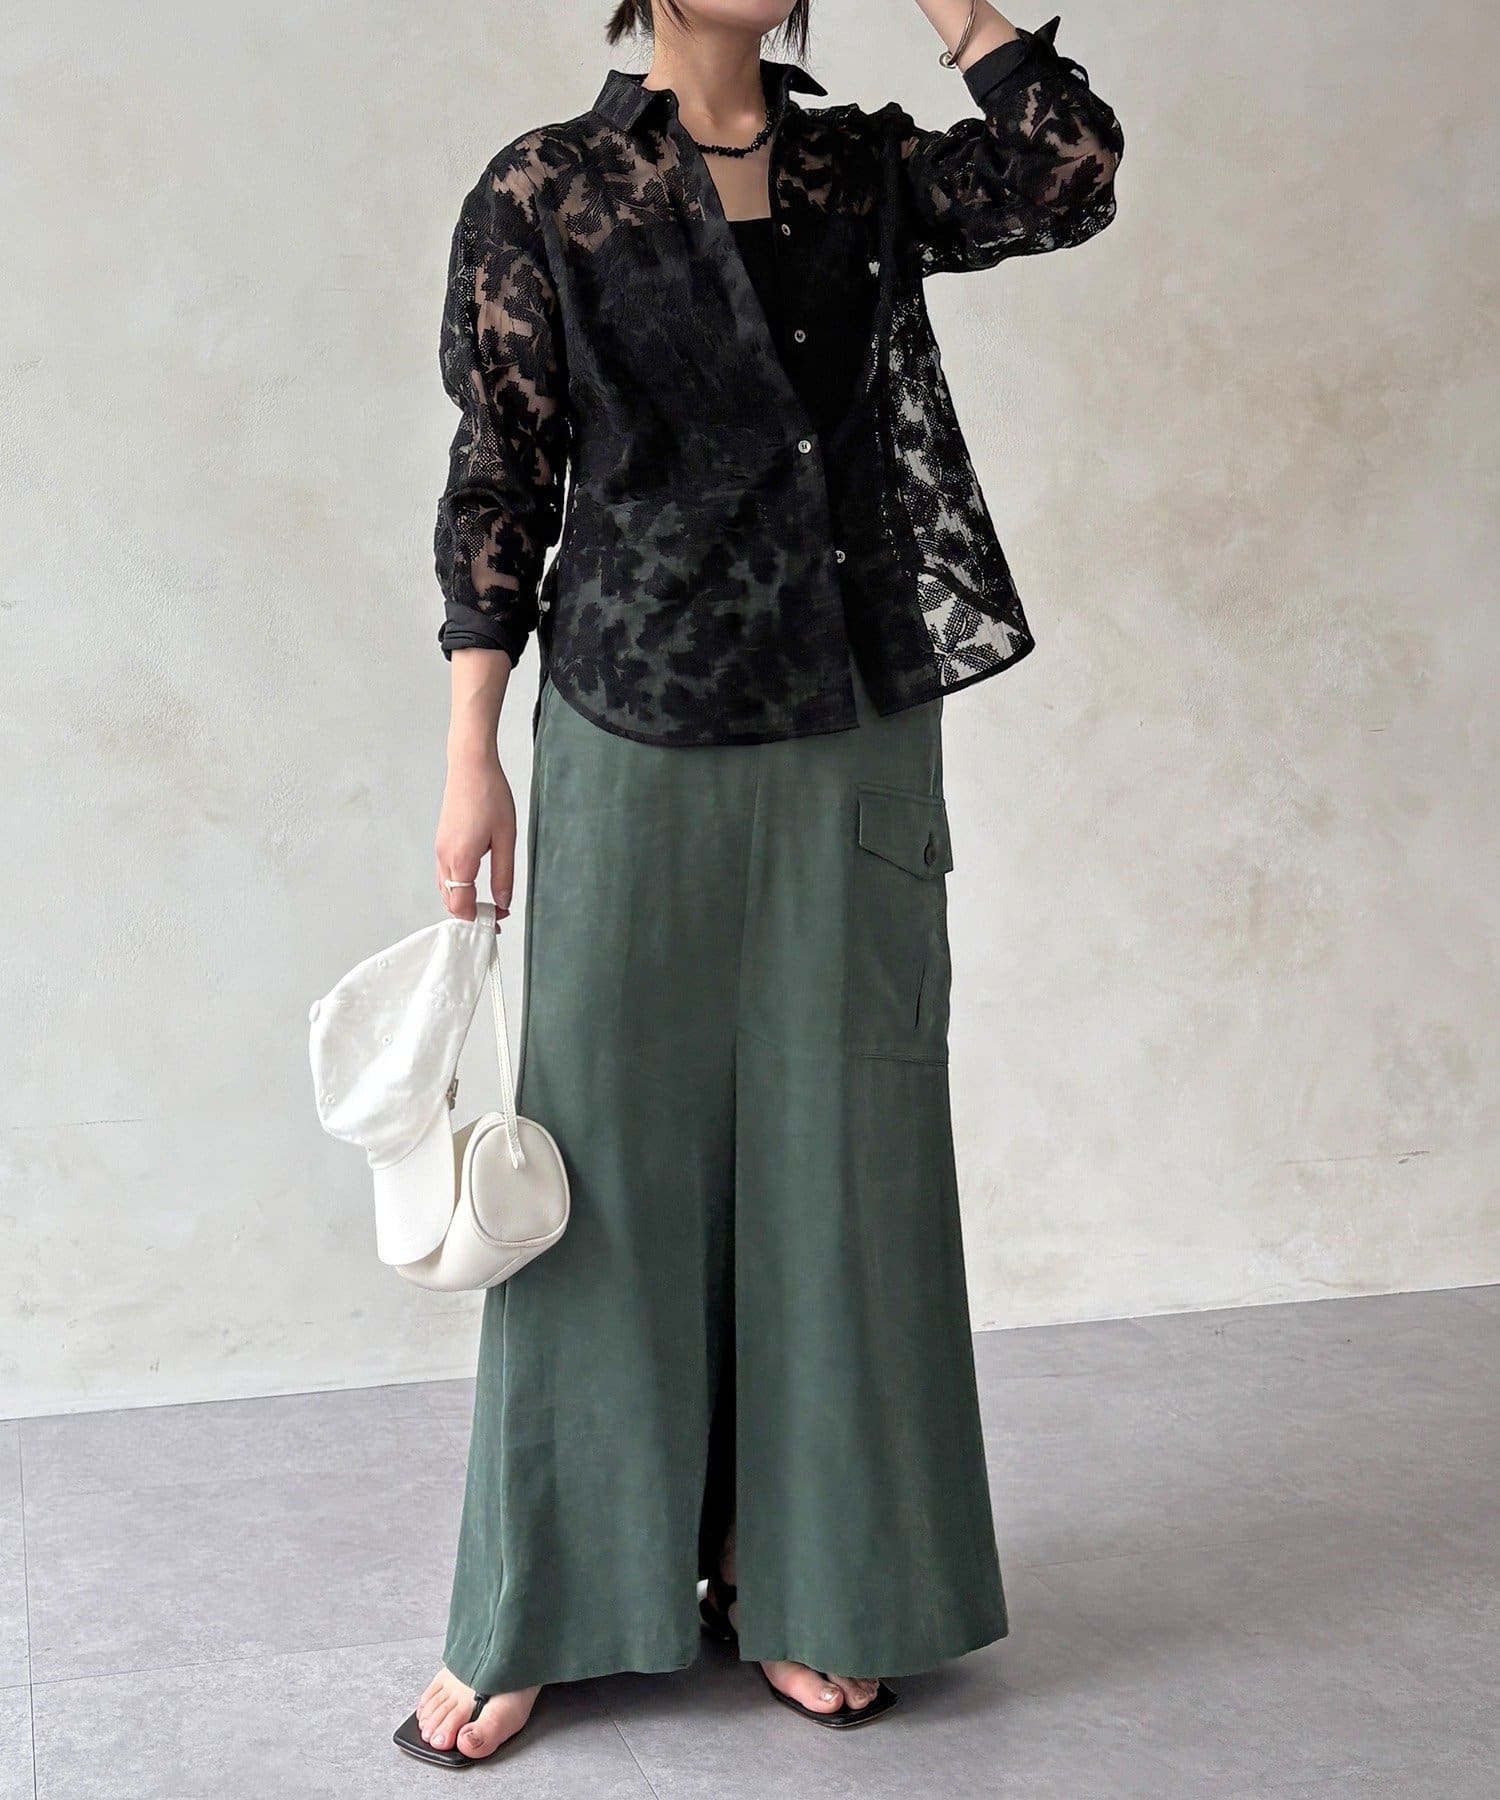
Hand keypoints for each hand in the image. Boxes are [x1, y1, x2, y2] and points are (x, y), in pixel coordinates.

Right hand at [435, 751, 515, 924]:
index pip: (461, 905)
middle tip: (496, 915)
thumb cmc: (489, 795)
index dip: (478, 919)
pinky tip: (476, 882)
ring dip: (463, 901)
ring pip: (446, 889)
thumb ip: (504, 874)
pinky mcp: (441, 842)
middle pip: (450, 901)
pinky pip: (445, 875)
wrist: (470, 766)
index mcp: (460, 859)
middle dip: (470, 914)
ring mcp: (440, 850)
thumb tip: (503, 901)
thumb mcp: (506, 838)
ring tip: (490, 901)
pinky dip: (458, 886)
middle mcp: (444, 857)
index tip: (497, 922)